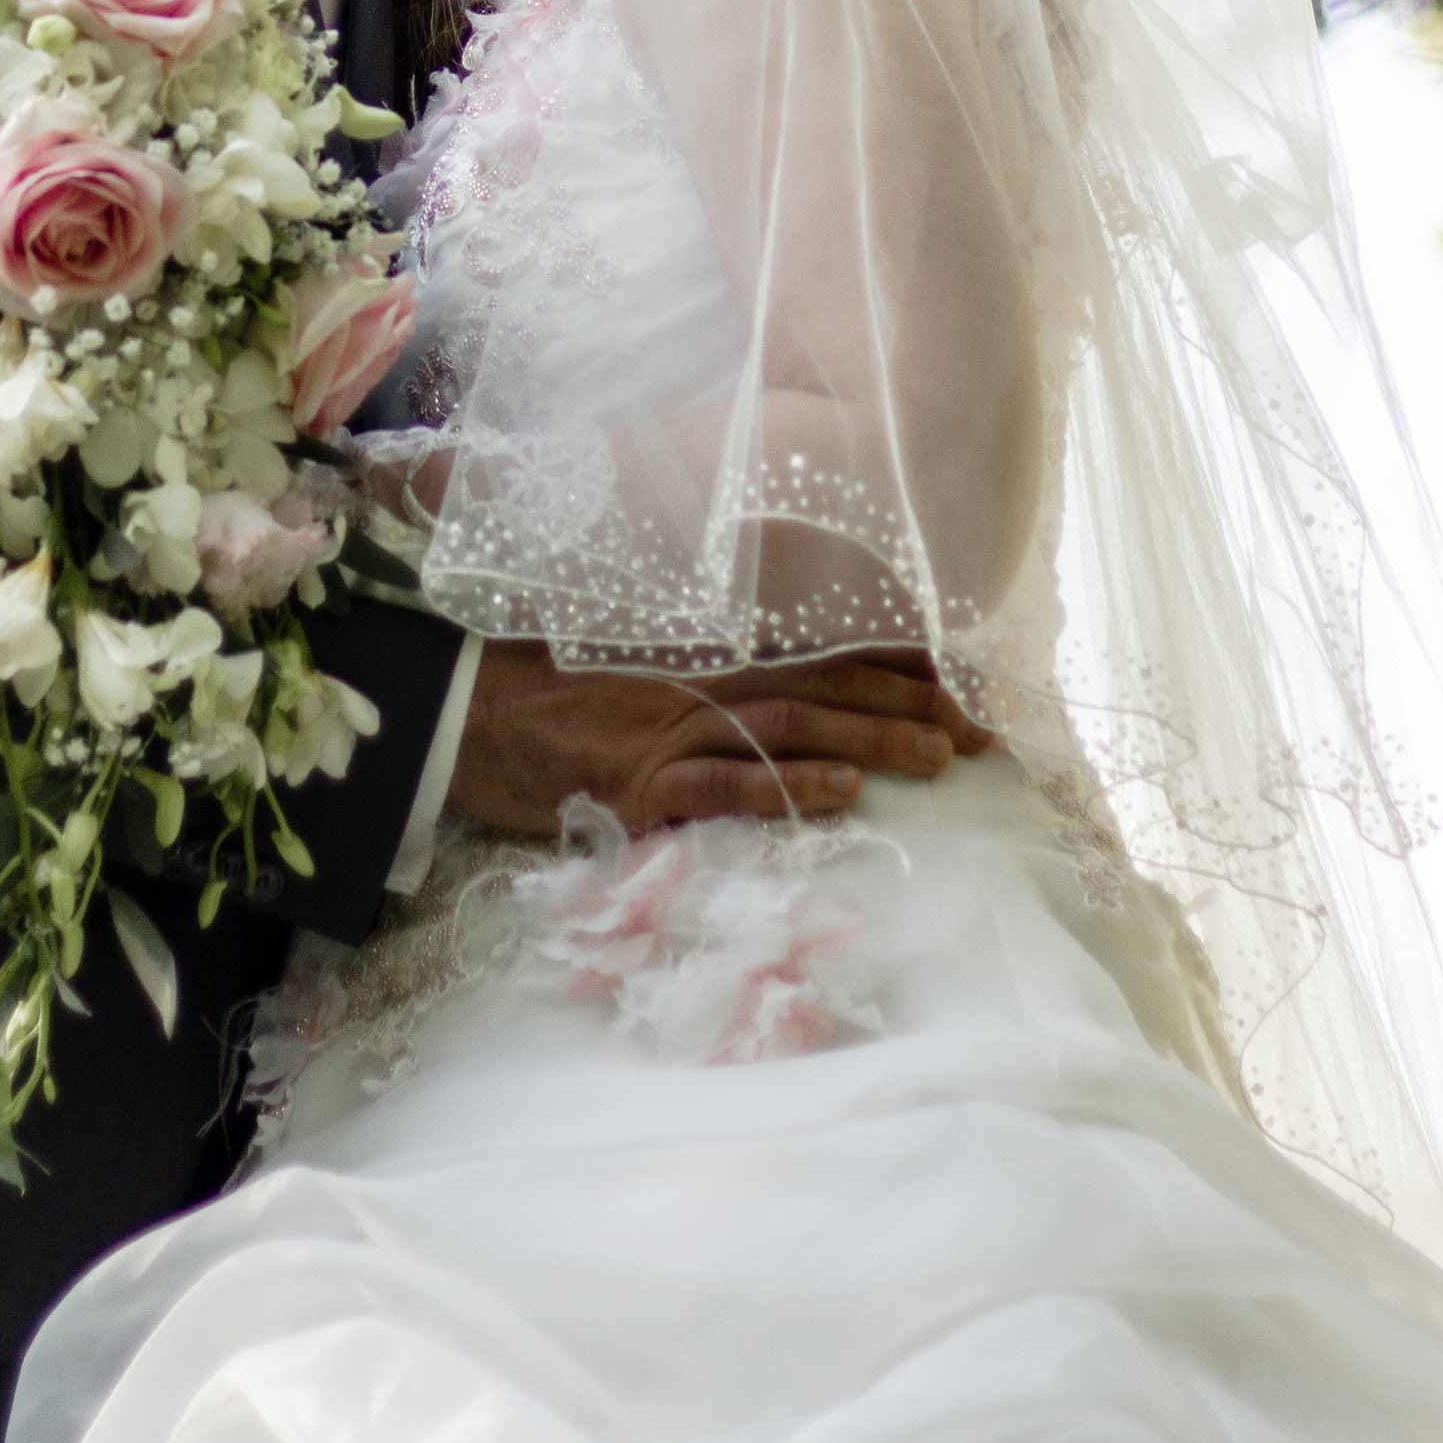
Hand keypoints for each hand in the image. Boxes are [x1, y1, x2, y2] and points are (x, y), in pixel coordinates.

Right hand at [449, 645, 989, 839]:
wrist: (458, 709)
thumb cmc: (544, 691)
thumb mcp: (636, 671)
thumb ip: (704, 677)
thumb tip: (774, 689)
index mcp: (707, 652)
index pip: (819, 649)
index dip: (893, 665)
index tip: (961, 682)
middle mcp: (702, 679)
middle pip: (825, 685)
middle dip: (911, 707)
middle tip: (984, 734)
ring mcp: (673, 726)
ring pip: (794, 726)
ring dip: (872, 740)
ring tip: (939, 757)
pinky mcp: (641, 779)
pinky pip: (724, 784)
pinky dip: (786, 786)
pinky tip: (841, 794)